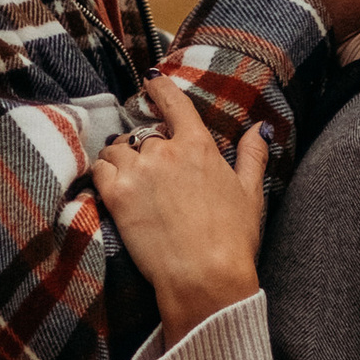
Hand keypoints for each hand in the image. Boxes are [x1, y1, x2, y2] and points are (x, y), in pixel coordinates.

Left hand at [91, 79, 268, 343]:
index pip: (173, 102)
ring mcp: (138, 172)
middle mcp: (164, 151)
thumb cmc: (232, 240)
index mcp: (198, 145)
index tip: (150, 81)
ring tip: (128, 176)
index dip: (159, 87)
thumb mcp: (251, 194)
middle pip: (143, 134)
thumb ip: (252, 155)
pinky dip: (102, 172)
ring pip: (117, 148)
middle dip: (145, 148)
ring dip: (120, 157)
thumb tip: (260, 128)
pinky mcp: (116, 195)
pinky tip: (110, 184)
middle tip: (150, 170)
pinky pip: (99, 168)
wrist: (204, 278)